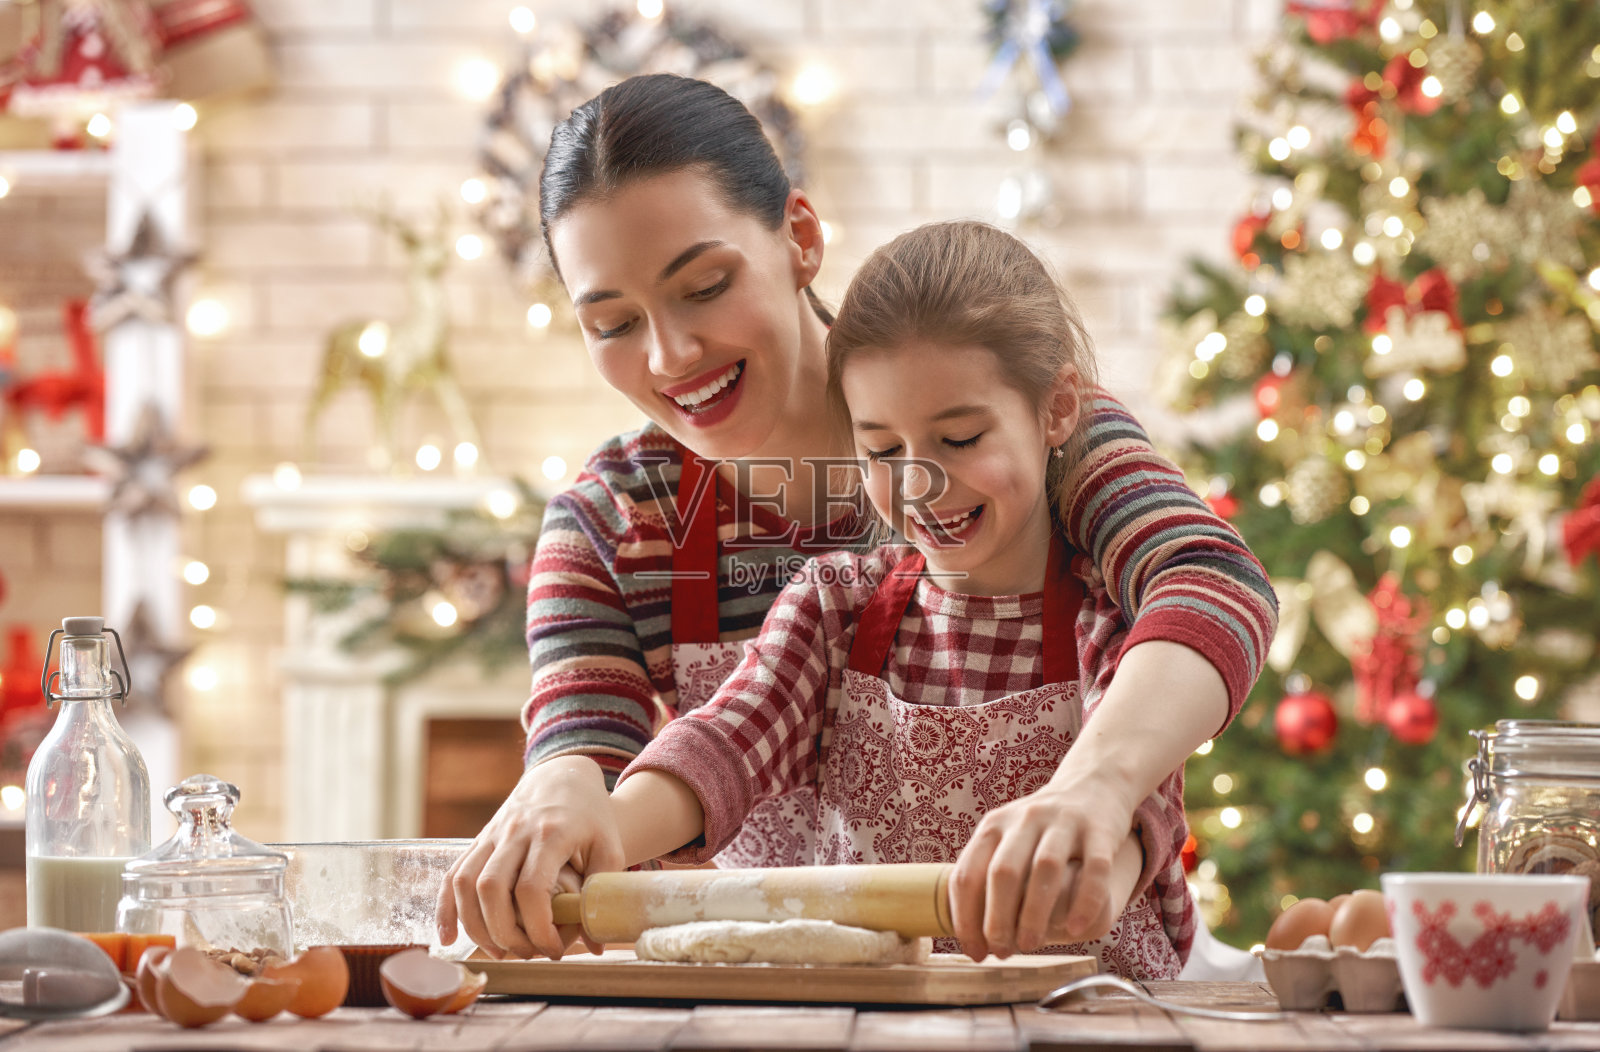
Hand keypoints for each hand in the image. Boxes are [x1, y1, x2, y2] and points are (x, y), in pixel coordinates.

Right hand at [435, 756, 623, 959]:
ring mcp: (493, 834)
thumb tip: (597, 946)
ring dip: (475, 926)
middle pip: (492, 888)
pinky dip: (447, 907)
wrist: (563, 775)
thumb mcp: (610, 847)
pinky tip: (449, 936)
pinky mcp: (479, 840)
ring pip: (466, 882)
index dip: (538, 927)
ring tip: (499, 951)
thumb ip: (603, 891)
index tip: (554, 948)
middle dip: (504, 933)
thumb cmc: (590, 815)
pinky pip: (453, 874)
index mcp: (551, 834)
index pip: (531, 888)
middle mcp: (516, 832)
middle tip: (528, 953)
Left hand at [948, 779, 1135, 960]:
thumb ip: (988, 880)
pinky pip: (1094, 869)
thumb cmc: (1041, 831)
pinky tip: (1075, 929)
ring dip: (1034, 914)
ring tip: (1030, 945)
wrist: (1092, 786)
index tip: (975, 951)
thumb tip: (974, 940)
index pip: (968, 874)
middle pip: (1004, 872)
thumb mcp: (1006, 841)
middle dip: (998, 919)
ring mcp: (1063, 822)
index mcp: (995, 825)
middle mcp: (1025, 820)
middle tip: (1002, 951)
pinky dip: (1084, 901)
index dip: (967, 918)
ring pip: (1045, 869)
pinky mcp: (1099, 830)